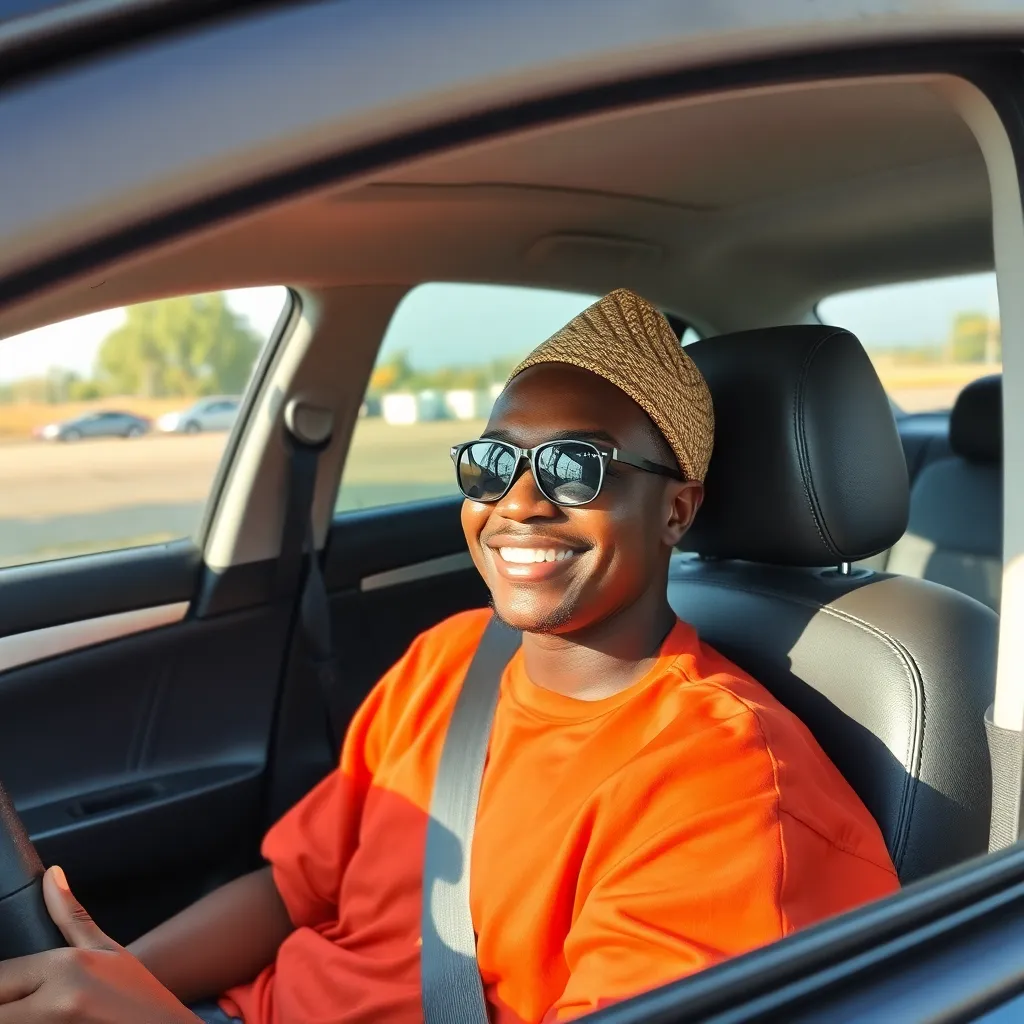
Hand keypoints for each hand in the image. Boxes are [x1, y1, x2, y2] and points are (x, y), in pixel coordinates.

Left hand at [0, 866, 199, 1022]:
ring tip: (31, 1008)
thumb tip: (51, 874)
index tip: (11, 985)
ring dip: (13, 1015)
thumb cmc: (136, 992)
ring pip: (7, 1021)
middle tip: (23, 998)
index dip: (1, 983)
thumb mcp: (106, 950)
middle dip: (5, 1001)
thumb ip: (70, 916)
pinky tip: (43, 1019)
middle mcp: (55, 1004)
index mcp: (65, 968)